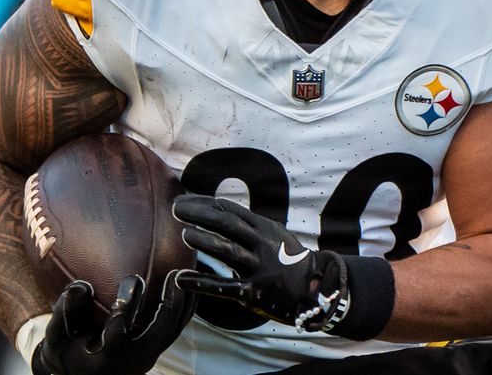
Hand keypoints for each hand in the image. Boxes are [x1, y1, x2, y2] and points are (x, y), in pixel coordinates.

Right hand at [31, 274, 179, 374]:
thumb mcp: (57, 337)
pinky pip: (176, 328)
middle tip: (174, 275)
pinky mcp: (155, 350)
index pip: (119, 332)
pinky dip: (184, 306)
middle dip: (169, 304)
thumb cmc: (66, 352)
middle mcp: (131, 360)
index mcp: (104, 358)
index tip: (132, 278)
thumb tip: (82, 286)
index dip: (127, 306)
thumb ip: (65, 312)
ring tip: (186, 273)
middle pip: (159, 334)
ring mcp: (147, 356)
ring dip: (183, 303)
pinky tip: (187, 283)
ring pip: (174, 331)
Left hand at [173, 194, 348, 331]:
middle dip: (199, 215)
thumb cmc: (288, 259)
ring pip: (227, 250)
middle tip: (176, 209)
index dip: (205, 203)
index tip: (184, 199)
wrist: (316, 288)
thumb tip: (218, 211)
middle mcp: (262, 245)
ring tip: (184, 233)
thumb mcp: (274, 234)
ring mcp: (258, 269)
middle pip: (227, 225)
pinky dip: (200, 282)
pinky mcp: (253, 293)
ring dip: (203, 240)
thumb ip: (249, 225)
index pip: (230, 210)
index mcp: (265, 228)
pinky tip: (181, 278)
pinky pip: (223, 287)